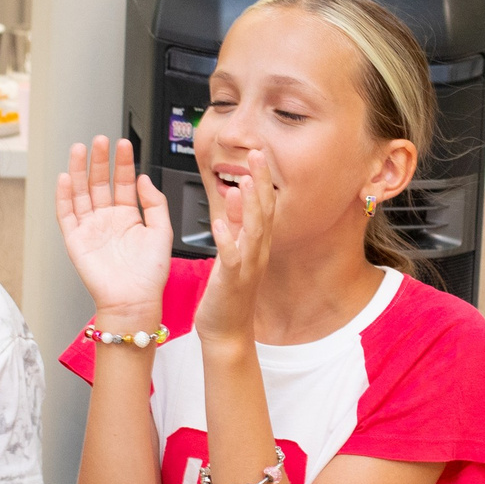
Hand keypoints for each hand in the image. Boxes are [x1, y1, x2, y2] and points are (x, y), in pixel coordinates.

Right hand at [57, 136, 170, 324]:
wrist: (134, 301)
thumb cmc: (150, 274)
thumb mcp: (162, 232)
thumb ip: (155, 203)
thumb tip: (144, 178)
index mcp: (128, 216)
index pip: (123, 182)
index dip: (123, 163)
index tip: (123, 144)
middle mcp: (107, 219)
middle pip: (99, 182)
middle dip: (99, 160)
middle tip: (100, 140)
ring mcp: (90, 228)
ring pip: (81, 193)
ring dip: (79, 171)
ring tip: (80, 150)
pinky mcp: (76, 240)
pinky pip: (67, 214)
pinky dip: (64, 196)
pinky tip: (65, 178)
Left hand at [193, 147, 274, 346]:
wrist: (226, 329)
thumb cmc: (228, 291)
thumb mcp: (236, 249)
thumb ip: (237, 223)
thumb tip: (239, 193)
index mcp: (256, 243)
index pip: (264, 205)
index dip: (263, 178)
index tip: (258, 153)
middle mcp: (257, 252)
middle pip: (264, 212)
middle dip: (261, 183)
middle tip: (257, 156)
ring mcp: (247, 267)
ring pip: (253, 232)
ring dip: (249, 206)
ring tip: (244, 183)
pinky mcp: (231, 281)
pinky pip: (232, 259)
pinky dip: (227, 241)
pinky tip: (219, 225)